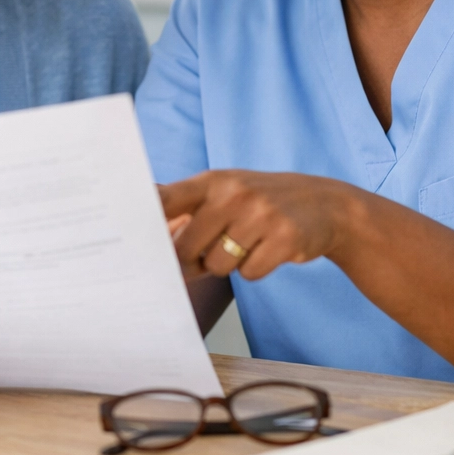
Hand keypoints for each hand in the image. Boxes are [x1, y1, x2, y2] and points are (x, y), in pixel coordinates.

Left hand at [161, 170, 358, 280]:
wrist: (326, 204)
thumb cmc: (262, 203)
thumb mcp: (226, 191)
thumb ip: (187, 206)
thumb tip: (147, 230)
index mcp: (213, 180)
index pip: (166, 199)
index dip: (143, 221)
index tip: (128, 239)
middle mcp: (234, 193)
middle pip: (186, 248)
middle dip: (194, 260)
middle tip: (213, 249)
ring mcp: (261, 214)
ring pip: (218, 265)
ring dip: (229, 264)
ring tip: (248, 243)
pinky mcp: (285, 239)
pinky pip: (249, 274)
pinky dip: (255, 269)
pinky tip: (269, 249)